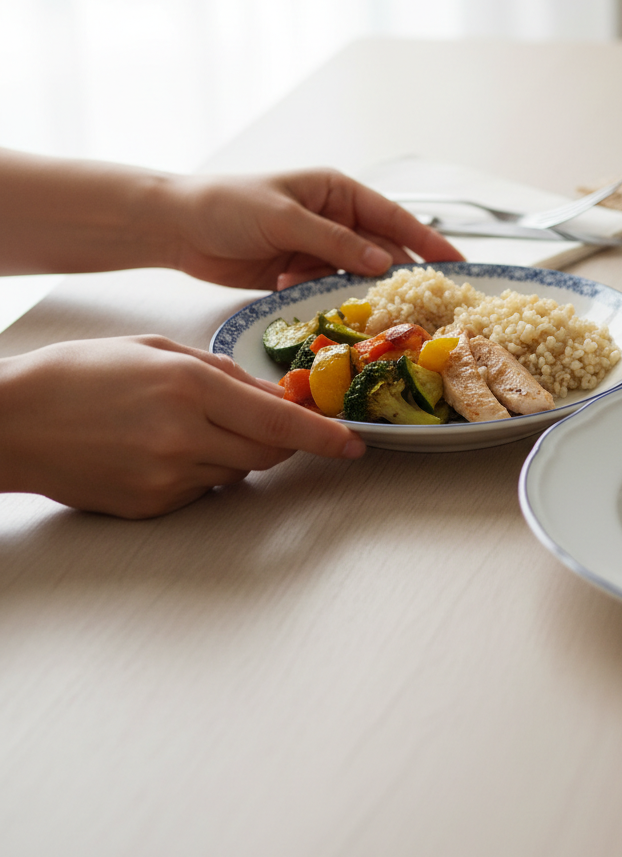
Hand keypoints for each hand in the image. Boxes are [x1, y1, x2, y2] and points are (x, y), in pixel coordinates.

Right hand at [0, 335, 365, 517]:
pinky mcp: (152, 505)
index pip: (278, 419)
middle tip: (263, 421)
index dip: (323, 436)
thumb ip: (223, 374)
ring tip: (184, 427)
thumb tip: (272, 395)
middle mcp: (184, 436)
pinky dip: (200, 471)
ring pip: (238, 472)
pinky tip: (158, 449)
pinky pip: (203, 491)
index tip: (353, 445)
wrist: (10, 421)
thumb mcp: (157, 352)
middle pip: (268, 452)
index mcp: (188, 388)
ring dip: (234, 452)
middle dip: (280, 439)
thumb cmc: (79, 375)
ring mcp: (166, 476)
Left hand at [164, 168, 464, 290]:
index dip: (429, 241)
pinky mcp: (298, 275)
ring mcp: (316, 249)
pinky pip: (329, 292)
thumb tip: (382, 263)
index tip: (458, 264)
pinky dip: (334, 304)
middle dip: (400, 277)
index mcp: (336, 192)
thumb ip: (334, 241)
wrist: (176, 227)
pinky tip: (341, 319)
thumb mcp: (284, 218)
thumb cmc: (226, 206)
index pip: (394, 217)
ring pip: (356, 276)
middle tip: (429, 305)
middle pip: (380, 251)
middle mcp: (333, 219)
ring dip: (365, 296)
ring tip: (389, 320)